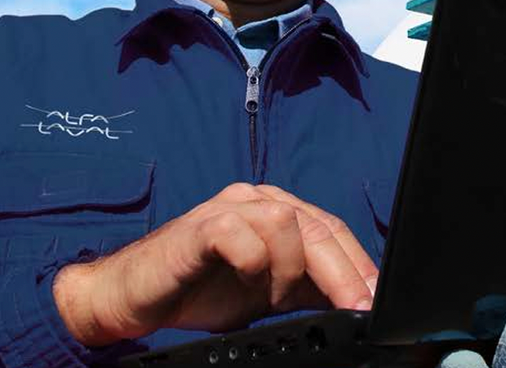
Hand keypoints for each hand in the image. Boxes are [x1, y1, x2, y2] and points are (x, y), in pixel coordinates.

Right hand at [52, 182, 376, 345]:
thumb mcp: (266, 292)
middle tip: (357, 306)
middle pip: (317, 227)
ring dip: (288, 271)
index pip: (331, 229)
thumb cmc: (198, 290)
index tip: (376, 299)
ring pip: (286, 224)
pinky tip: (244, 284)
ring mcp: (229, 207)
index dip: (358, 262)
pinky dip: (253, 266)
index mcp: (277, 209)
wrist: (129, 296)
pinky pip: (243, 238)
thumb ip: (305, 286)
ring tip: (272, 299)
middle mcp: (257, 198)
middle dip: (344, 271)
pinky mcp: (202, 225)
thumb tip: (353, 299)